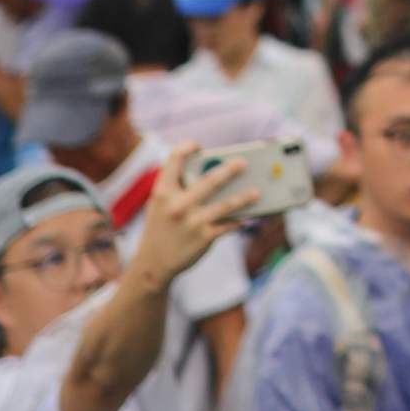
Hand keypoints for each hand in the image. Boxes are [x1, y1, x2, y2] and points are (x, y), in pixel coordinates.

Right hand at [132, 143, 246, 289]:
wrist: (152, 264)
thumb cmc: (161, 227)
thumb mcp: (160, 205)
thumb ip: (178, 188)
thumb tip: (215, 172)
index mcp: (163, 192)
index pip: (174, 159)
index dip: (186, 147)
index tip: (197, 146)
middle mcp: (177, 205)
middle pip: (210, 181)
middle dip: (230, 170)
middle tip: (243, 162)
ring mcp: (192, 223)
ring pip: (226, 205)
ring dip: (244, 197)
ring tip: (257, 192)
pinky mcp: (204, 238)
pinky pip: (228, 225)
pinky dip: (238, 220)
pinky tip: (246, 217)